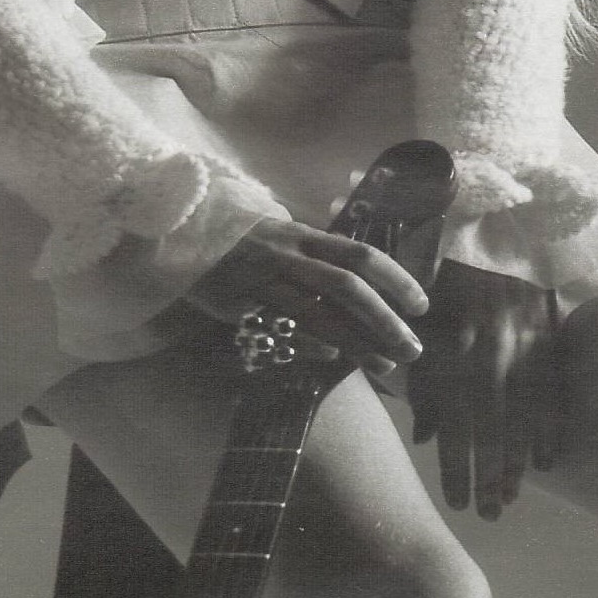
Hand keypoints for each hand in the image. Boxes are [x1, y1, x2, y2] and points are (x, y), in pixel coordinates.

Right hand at [186, 215, 428, 377]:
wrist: (177, 231)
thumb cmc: (236, 237)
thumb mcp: (279, 233)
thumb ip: (314, 251)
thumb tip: (360, 271)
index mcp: (301, 236)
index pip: (359, 254)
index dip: (395, 279)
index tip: (421, 306)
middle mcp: (285, 255)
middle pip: (346, 287)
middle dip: (385, 320)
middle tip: (412, 350)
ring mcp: (259, 280)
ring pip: (316, 313)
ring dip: (355, 342)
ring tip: (384, 366)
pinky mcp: (233, 303)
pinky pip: (274, 328)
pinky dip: (305, 344)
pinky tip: (331, 360)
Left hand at [408, 261, 565, 518]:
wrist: (490, 227)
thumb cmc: (442, 279)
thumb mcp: (417, 323)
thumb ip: (417, 380)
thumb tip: (423, 437)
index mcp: (451, 350)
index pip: (453, 423)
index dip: (455, 467)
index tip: (456, 504)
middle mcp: (488, 355)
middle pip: (490, 430)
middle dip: (487, 476)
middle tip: (488, 514)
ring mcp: (523, 349)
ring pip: (524, 418)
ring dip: (518, 462)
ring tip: (512, 498)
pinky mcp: (548, 339)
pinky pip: (553, 393)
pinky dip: (552, 429)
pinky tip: (548, 462)